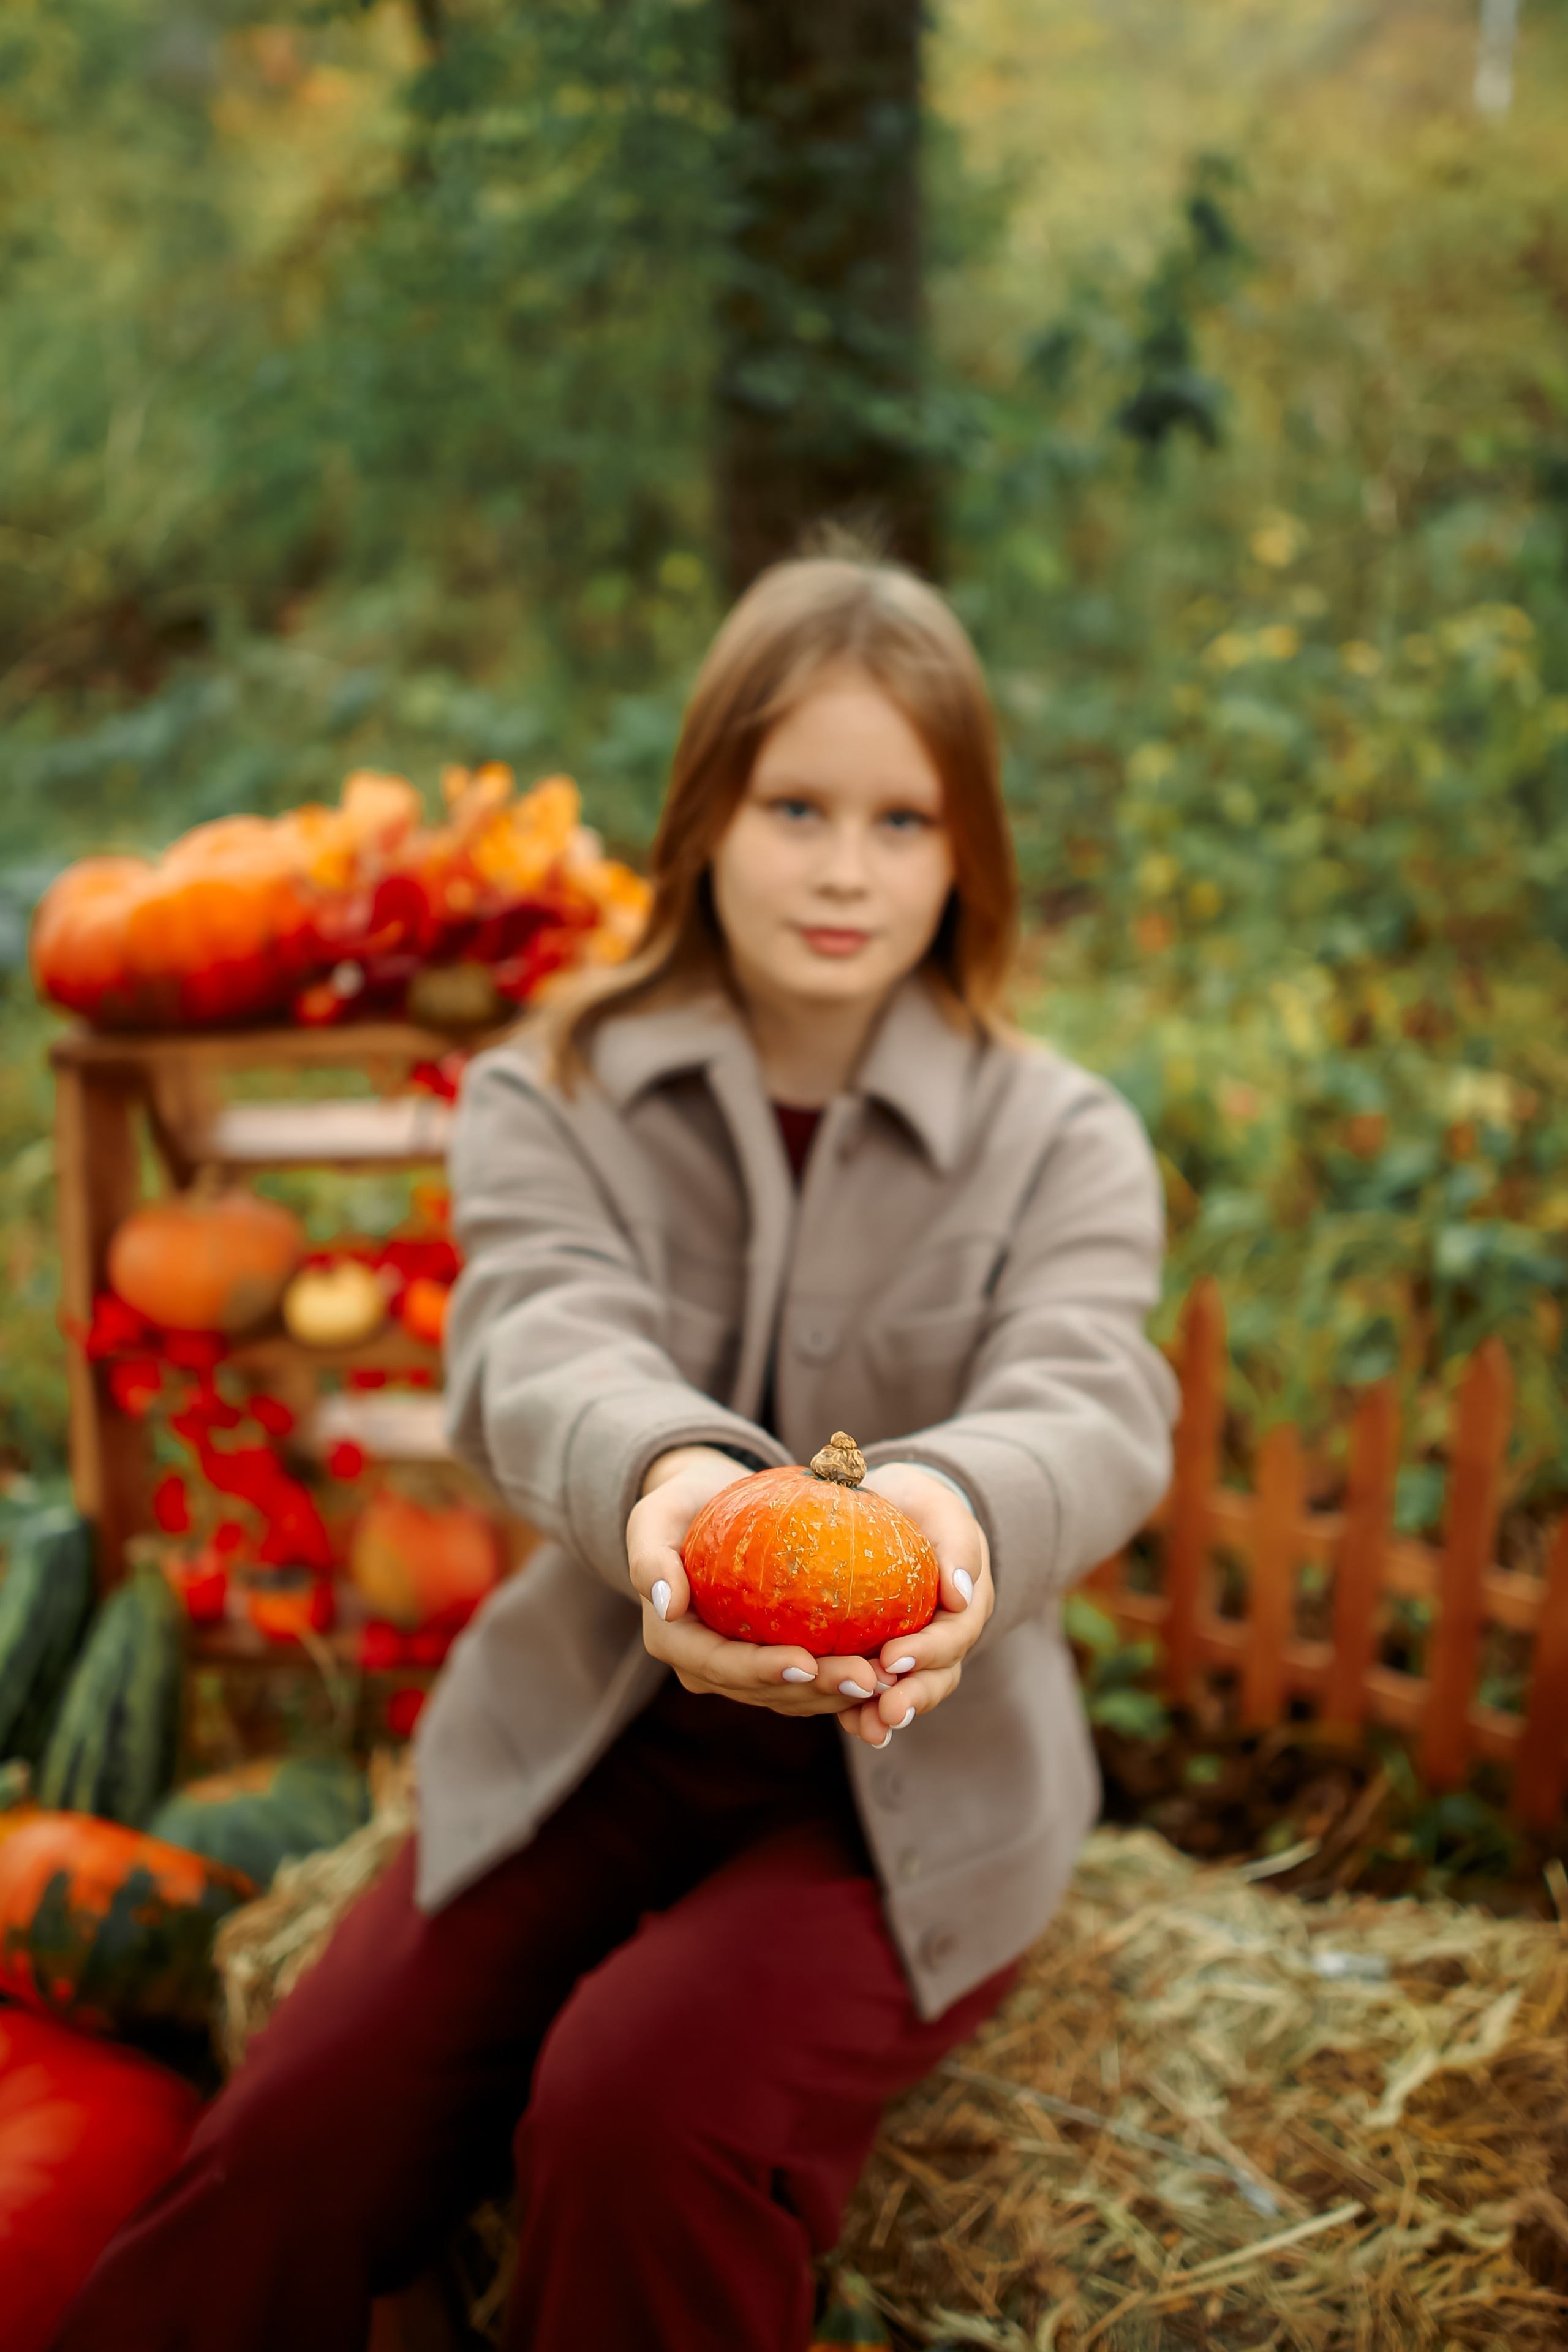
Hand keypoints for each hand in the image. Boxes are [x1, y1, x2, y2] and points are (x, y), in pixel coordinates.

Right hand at [626, 1448, 870, 1722]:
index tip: (807, 1663)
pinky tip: (885, 1666)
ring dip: (838, 1694)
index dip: (763, 1673)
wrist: (705, 1505)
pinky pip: (809, 1678)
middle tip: (869, 1679)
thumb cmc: (680, 1505)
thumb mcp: (653, 1516)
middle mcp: (706, 1666)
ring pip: (792, 1695)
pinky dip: (842, 1678)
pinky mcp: (771, 1659)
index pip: (721, 1666)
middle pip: (764, 1690)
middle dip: (816, 1691)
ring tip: (886, 1680)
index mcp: (675, 1640)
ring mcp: (740, 1669)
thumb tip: (666, 1604)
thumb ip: (649, 1557)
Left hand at [831, 1462, 992, 1748]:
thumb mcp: (943, 1512)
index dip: (927, 1653)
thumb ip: (958, 1546)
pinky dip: (861, 1708)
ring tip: (865, 1729)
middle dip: (913, 1698)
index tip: (893, 1658)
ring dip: (887, 1713)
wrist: (898, 1510)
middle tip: (886, 1713)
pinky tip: (843, 1721)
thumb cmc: (923, 1507)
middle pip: (936, 1678)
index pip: (952, 1637)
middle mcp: (943, 1638)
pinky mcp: (881, 1656)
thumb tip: (960, 1595)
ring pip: (908, 1691)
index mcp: (964, 1607)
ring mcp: (914, 1652)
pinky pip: (875, 1689)